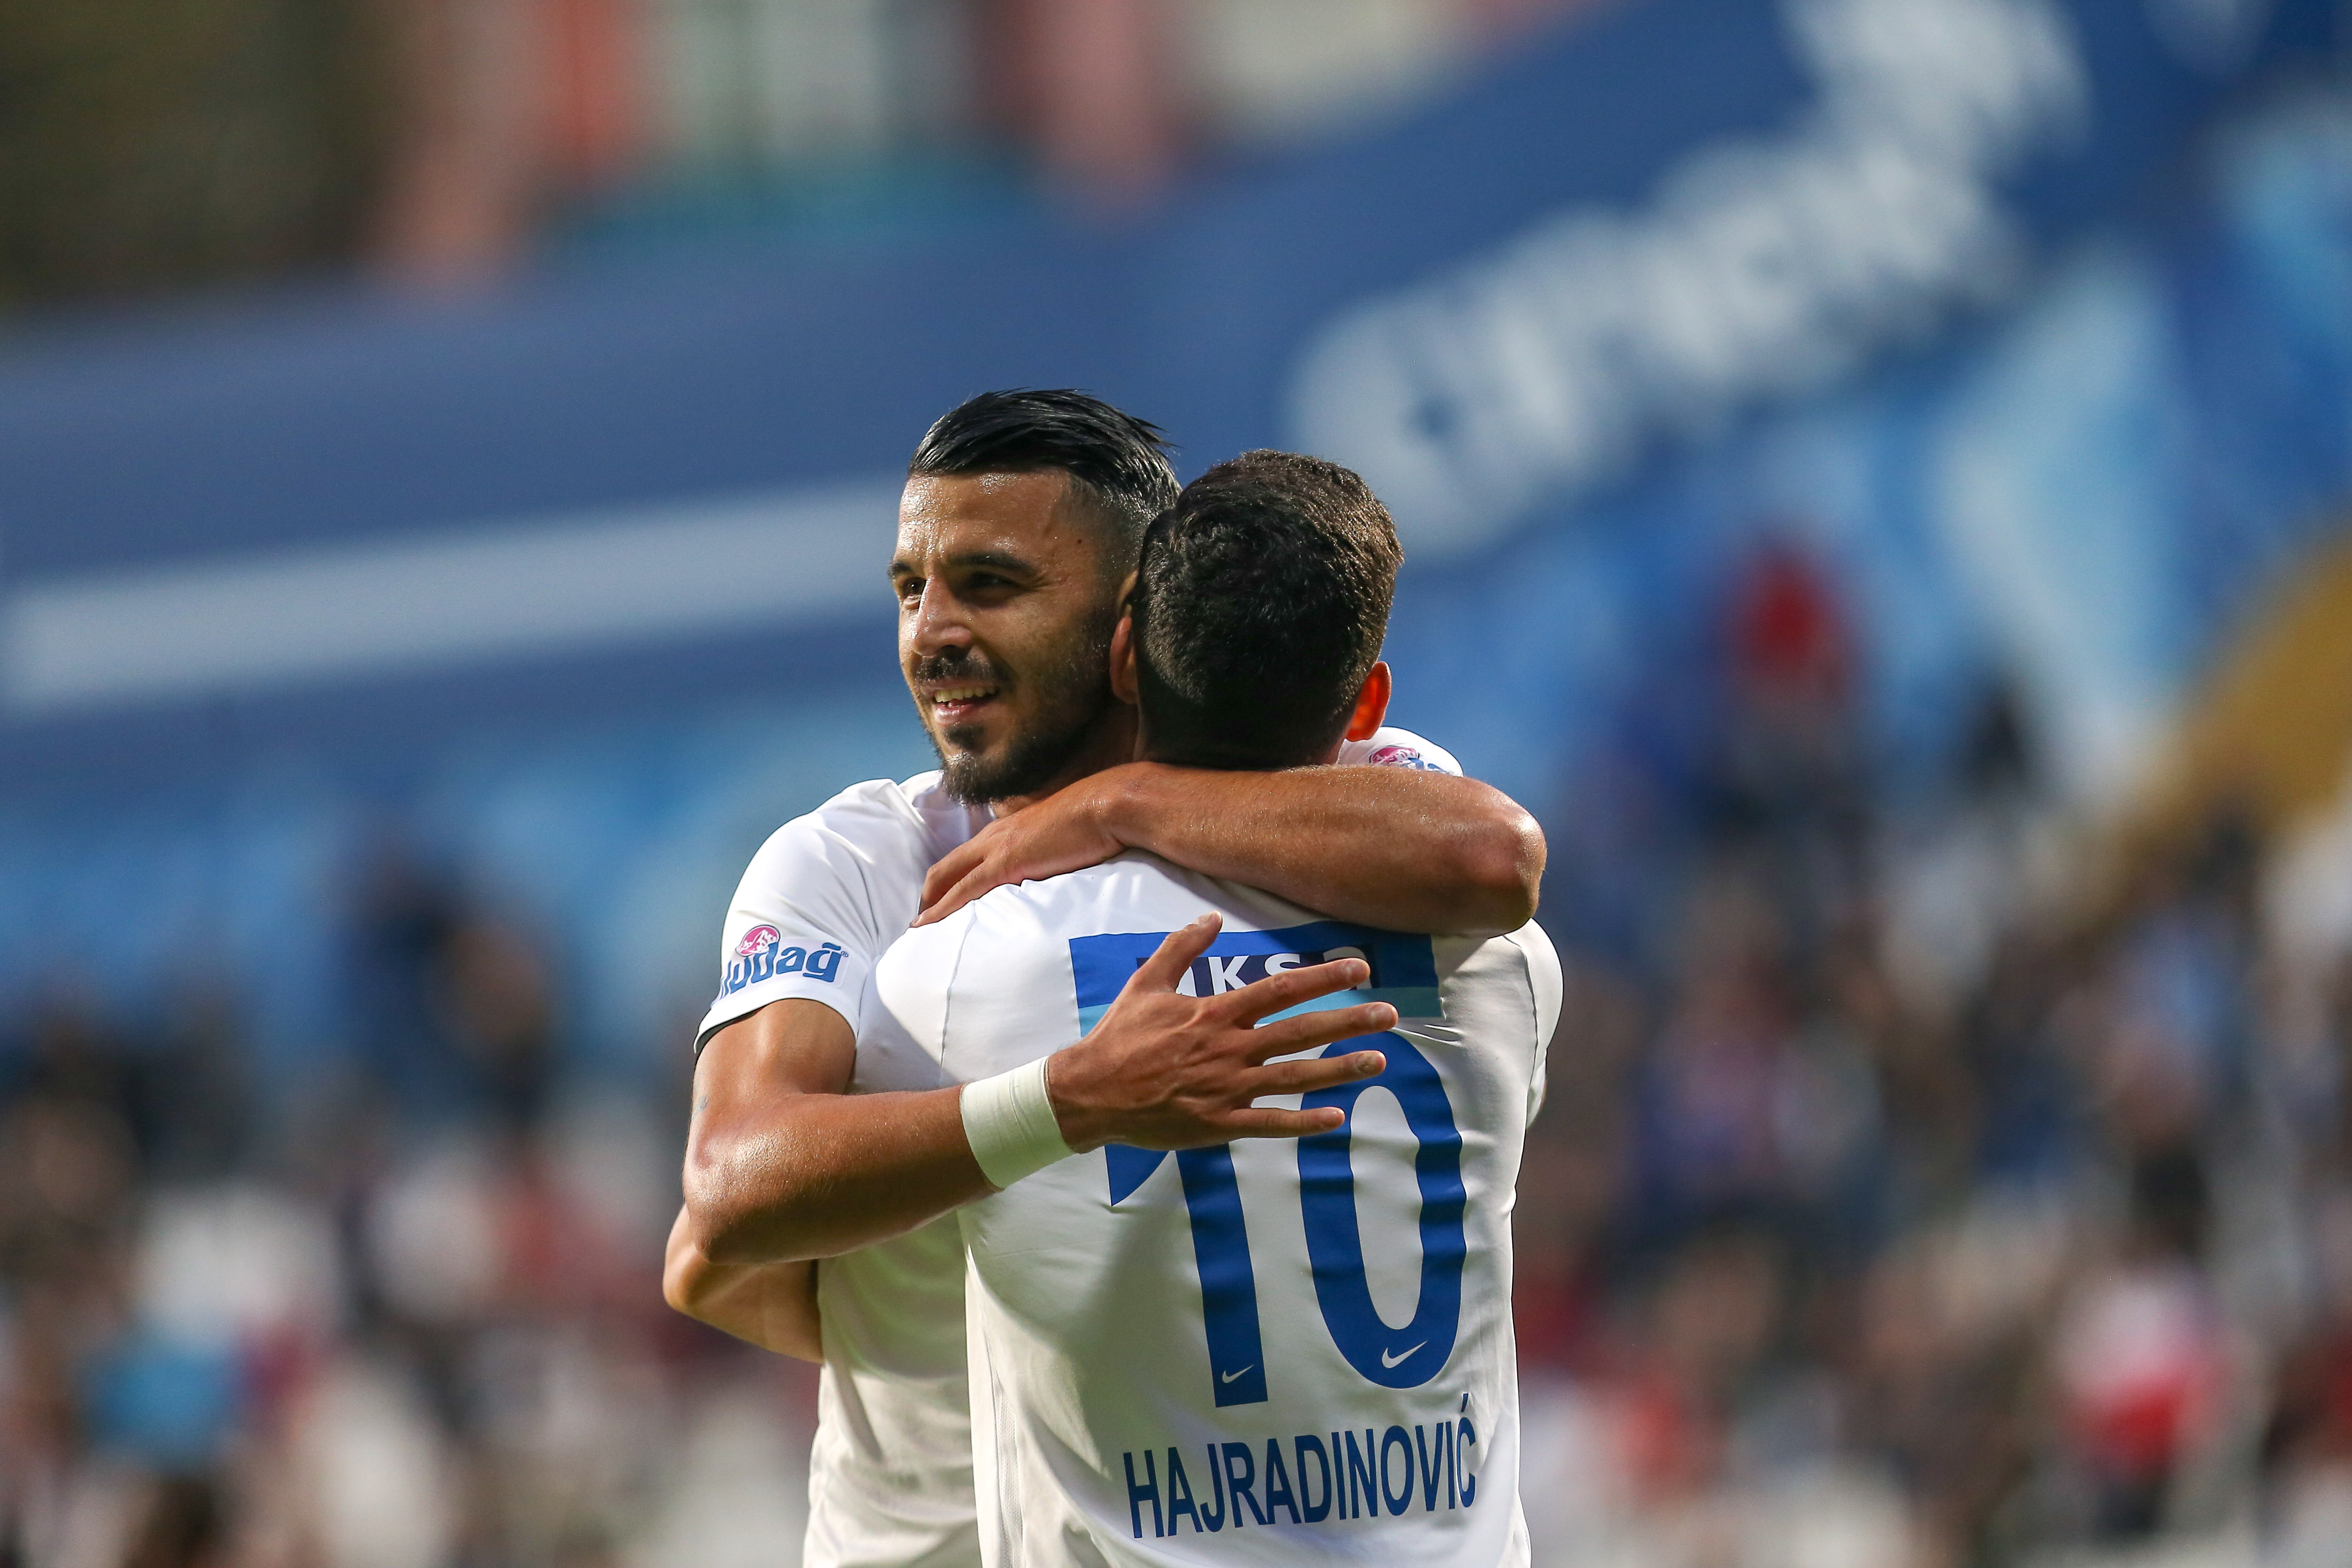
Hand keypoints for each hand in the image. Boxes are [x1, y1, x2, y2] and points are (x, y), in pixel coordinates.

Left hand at [916, 770, 1130, 924]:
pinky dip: (943, 908)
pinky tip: (930, 924)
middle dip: (929, 894)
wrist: (1106, 806)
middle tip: (921, 921)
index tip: (940, 902)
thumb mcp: (1062, 838)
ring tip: (918, 929)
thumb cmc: (1094, 823)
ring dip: (930, 904)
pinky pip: (964, 890)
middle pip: (946, 866)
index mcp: (1007, 830)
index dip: (947, 880)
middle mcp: (994, 837)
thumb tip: (1049, 871)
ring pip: (947, 877)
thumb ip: (1046, 854)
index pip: (965, 857)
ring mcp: (997, 848)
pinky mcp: (1005, 862)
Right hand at [1044, 914, 1392, 1152]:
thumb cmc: (1120, 1036)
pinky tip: (1336, 1117)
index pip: (1280, 990)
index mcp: (1215, 1014)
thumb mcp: (1146, 983)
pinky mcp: (1220, 1123)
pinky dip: (1303, 1121)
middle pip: (1300, 1031)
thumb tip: (1212, 917)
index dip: (1322, 978)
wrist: (1090, 1092)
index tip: (1359, 970)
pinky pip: (1270, 1123)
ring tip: (1378, 1061)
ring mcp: (1227, 1088)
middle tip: (1390, 1016)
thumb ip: (1181, 948)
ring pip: (1295, 1076)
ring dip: (1340, 1069)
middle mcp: (1229, 1049)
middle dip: (1348, 1021)